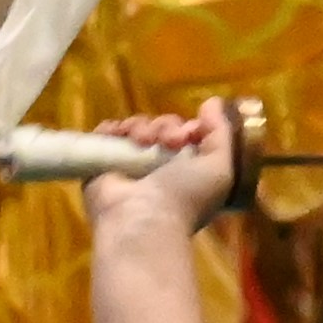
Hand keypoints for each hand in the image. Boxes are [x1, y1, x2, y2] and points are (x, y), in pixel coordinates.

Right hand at [81, 100, 238, 244]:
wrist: (143, 219)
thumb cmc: (185, 197)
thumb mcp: (219, 167)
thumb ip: (221, 134)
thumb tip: (211, 103)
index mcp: (185, 170)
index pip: (185, 134)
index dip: (188, 127)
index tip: (189, 134)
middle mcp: (157, 168)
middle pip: (161, 127)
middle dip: (165, 126)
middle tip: (167, 141)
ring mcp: (129, 166)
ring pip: (136, 127)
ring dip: (141, 126)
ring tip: (141, 141)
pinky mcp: (101, 165)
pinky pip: (106, 134)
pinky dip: (111, 128)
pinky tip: (117, 132)